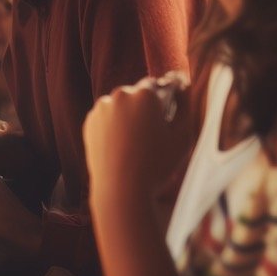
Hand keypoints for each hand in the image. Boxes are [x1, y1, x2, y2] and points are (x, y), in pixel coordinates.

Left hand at [83, 72, 193, 214]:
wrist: (121, 190)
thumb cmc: (157, 164)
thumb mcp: (182, 135)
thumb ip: (186, 106)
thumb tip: (184, 88)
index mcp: (146, 94)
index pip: (163, 85)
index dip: (170, 99)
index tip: (173, 111)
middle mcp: (121, 94)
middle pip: (141, 94)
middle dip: (149, 107)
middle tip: (155, 132)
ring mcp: (102, 107)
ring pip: (123, 105)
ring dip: (131, 115)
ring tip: (138, 142)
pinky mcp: (90, 121)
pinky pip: (108, 117)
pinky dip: (115, 125)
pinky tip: (122, 145)